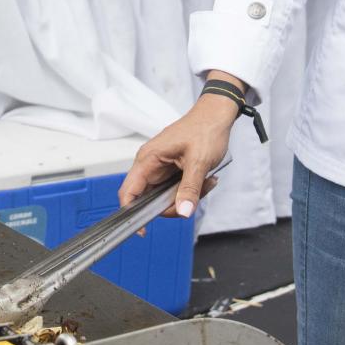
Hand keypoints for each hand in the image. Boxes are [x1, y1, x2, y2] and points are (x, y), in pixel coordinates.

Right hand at [118, 90, 236, 217]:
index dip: (131, 213)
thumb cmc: (205, 129)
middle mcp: (150, 164)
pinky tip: (206, 179)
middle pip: (150, 200)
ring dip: (186, 196)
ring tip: (206, 182)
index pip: (128, 191)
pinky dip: (191, 190)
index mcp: (148, 159)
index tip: (143, 229)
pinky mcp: (171, 170)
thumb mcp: (199, 161)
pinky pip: (176, 189)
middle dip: (174, 204)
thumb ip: (190, 188)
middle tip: (194, 197)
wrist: (216, 115)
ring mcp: (160, 167)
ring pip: (165, 196)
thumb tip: (183, 211)